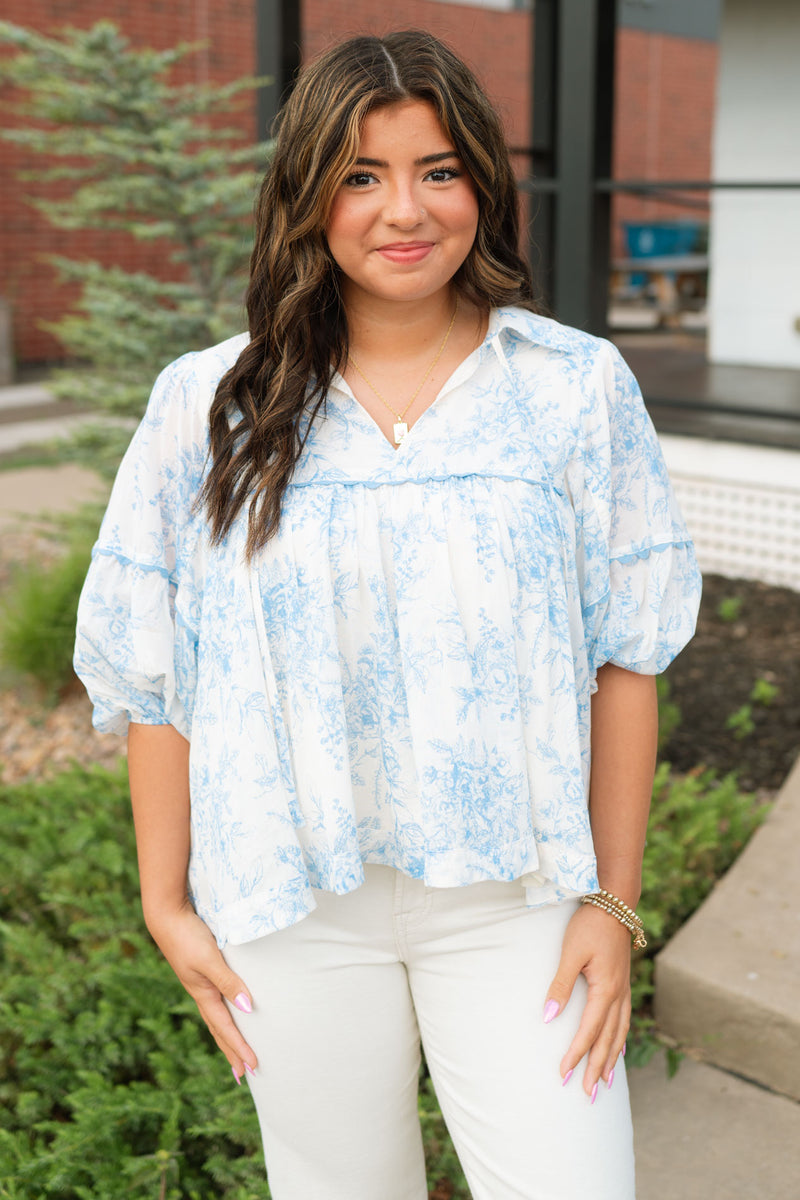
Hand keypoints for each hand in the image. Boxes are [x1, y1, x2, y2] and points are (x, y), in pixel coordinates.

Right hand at [145, 899, 257, 1082]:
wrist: (167, 916)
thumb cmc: (188, 937)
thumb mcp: (209, 961)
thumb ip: (228, 982)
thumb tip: (247, 1007)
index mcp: (204, 994)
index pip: (225, 1029)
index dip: (239, 1048)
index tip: (253, 1068)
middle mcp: (202, 993)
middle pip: (220, 1030)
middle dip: (231, 1052)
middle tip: (244, 1074)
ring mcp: (200, 983)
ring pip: (217, 1017)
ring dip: (227, 1036)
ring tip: (235, 1052)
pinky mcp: (202, 970)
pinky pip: (217, 1000)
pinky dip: (224, 1014)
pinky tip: (229, 1010)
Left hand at [543, 904, 630, 1099]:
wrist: (614, 903)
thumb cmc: (589, 925)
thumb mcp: (570, 953)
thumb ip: (560, 985)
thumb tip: (548, 1017)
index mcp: (605, 991)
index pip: (588, 1032)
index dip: (576, 1055)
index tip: (564, 1075)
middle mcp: (618, 995)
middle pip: (607, 1040)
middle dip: (596, 1068)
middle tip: (588, 1095)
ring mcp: (623, 990)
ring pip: (619, 1033)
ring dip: (611, 1059)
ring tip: (605, 1082)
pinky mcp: (623, 983)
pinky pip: (623, 1019)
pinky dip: (619, 1038)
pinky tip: (617, 1047)